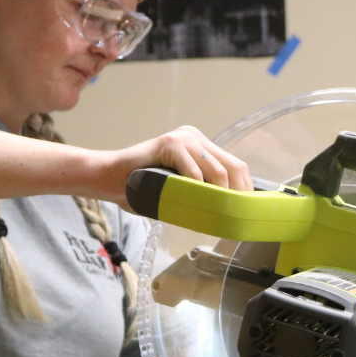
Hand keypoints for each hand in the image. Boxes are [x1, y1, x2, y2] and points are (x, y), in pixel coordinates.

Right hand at [110, 125, 252, 206]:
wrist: (108, 179)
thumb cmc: (142, 188)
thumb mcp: (180, 191)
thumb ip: (201, 194)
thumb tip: (230, 215)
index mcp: (200, 146)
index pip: (236, 167)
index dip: (246, 190)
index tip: (247, 212)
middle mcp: (194, 137)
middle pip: (234, 167)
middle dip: (239, 196)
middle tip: (238, 219)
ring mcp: (182, 138)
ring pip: (217, 170)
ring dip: (221, 197)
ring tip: (219, 217)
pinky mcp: (168, 142)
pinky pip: (194, 170)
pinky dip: (198, 190)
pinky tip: (196, 205)